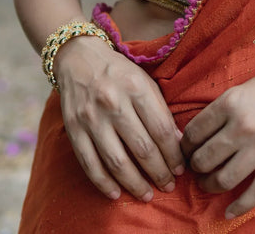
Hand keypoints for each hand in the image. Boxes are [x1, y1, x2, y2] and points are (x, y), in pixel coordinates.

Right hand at [55, 35, 184, 201]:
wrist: (79, 58)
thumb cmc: (119, 72)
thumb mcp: (145, 81)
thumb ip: (160, 110)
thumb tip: (178, 142)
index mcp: (136, 87)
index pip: (160, 128)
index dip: (173, 153)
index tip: (181, 168)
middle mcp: (114, 103)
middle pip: (142, 148)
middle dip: (159, 172)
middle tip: (168, 186)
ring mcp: (91, 118)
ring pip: (117, 161)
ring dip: (135, 183)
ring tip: (147, 195)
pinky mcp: (73, 129)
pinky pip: (90, 164)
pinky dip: (104, 183)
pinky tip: (116, 193)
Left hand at [181, 55, 254, 218]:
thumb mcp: (247, 85)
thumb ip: (224, 106)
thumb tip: (200, 129)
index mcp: (232, 101)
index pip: (195, 131)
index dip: (186, 144)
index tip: (186, 149)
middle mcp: (244, 125)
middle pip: (205, 158)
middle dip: (195, 166)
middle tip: (196, 167)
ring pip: (224, 178)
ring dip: (210, 185)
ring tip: (208, 183)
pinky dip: (239, 206)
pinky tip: (229, 211)